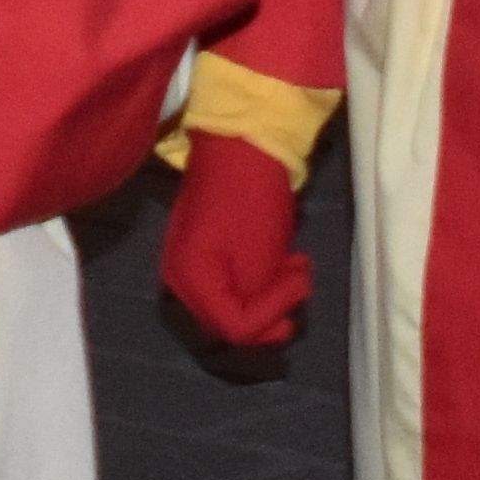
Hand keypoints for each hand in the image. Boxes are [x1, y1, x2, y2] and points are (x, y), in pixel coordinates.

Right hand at [159, 130, 310, 349]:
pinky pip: (228, 288)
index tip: (301, 281)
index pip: (235, 329)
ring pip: (230, 309)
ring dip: (267, 299)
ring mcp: (186, 266)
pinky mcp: (200, 255)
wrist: (240, 146)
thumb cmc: (251, 200)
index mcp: (190, 280)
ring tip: (294, 269)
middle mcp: (178, 280)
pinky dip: (257, 284)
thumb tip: (267, 333)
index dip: (273, 314)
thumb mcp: (260, 260)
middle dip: (270, 313)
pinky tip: (280, 261)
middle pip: (227, 327)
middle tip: (298, 284)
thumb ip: (259, 306)